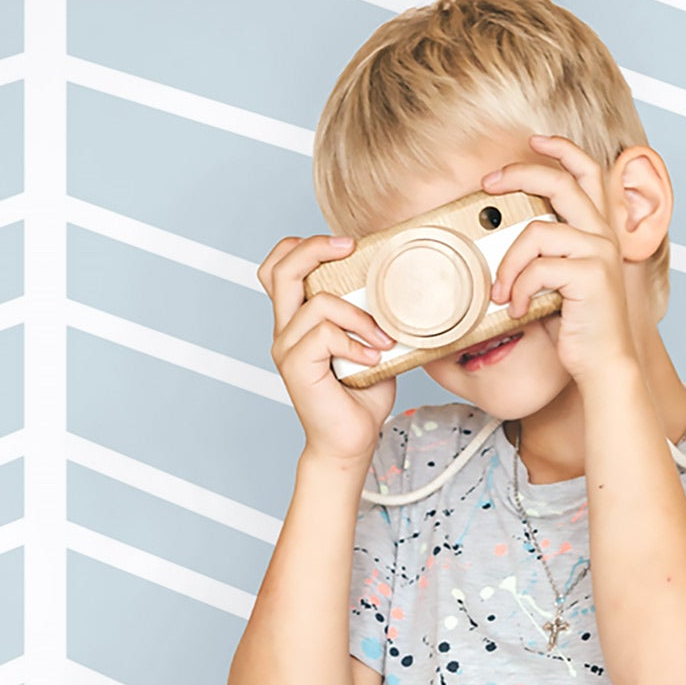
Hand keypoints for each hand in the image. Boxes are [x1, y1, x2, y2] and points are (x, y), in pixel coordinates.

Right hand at [258, 233, 397, 467]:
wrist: (350, 440)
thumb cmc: (362, 393)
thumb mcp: (371, 341)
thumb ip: (372, 313)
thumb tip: (405, 284)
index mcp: (298, 318)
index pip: (280, 266)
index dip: (304, 245)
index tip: (346, 245)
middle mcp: (286, 328)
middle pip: (281, 268)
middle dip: (316, 247)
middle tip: (351, 247)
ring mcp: (286, 347)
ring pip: (316, 302)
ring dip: (359, 315)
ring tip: (382, 339)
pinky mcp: (295, 367)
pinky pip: (325, 335)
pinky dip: (354, 343)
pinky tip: (371, 361)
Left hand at [481, 134, 640, 387]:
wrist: (603, 363)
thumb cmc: (579, 325)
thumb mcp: (557, 281)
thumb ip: (543, 255)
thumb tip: (501, 238)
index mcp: (598, 230)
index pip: (588, 172)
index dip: (562, 149)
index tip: (534, 140)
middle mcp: (604, 234)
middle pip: (561, 182)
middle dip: (520, 173)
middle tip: (488, 183)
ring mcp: (600, 253)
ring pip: (536, 232)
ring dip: (507, 264)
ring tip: (500, 292)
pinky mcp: (591, 275)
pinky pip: (538, 268)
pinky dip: (518, 289)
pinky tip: (517, 309)